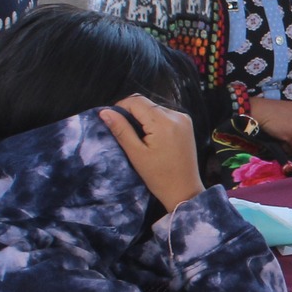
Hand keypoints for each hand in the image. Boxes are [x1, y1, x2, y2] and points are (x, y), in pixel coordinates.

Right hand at [98, 94, 204, 210]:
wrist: (184, 190)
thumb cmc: (158, 176)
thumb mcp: (136, 153)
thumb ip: (121, 130)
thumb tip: (105, 112)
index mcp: (163, 122)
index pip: (136, 101)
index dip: (120, 108)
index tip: (114, 122)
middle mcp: (176, 115)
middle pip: (146, 103)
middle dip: (132, 113)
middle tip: (126, 132)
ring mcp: (184, 118)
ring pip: (155, 107)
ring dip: (143, 117)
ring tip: (139, 138)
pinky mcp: (187, 123)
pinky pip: (165, 114)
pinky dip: (154, 121)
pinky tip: (152, 137)